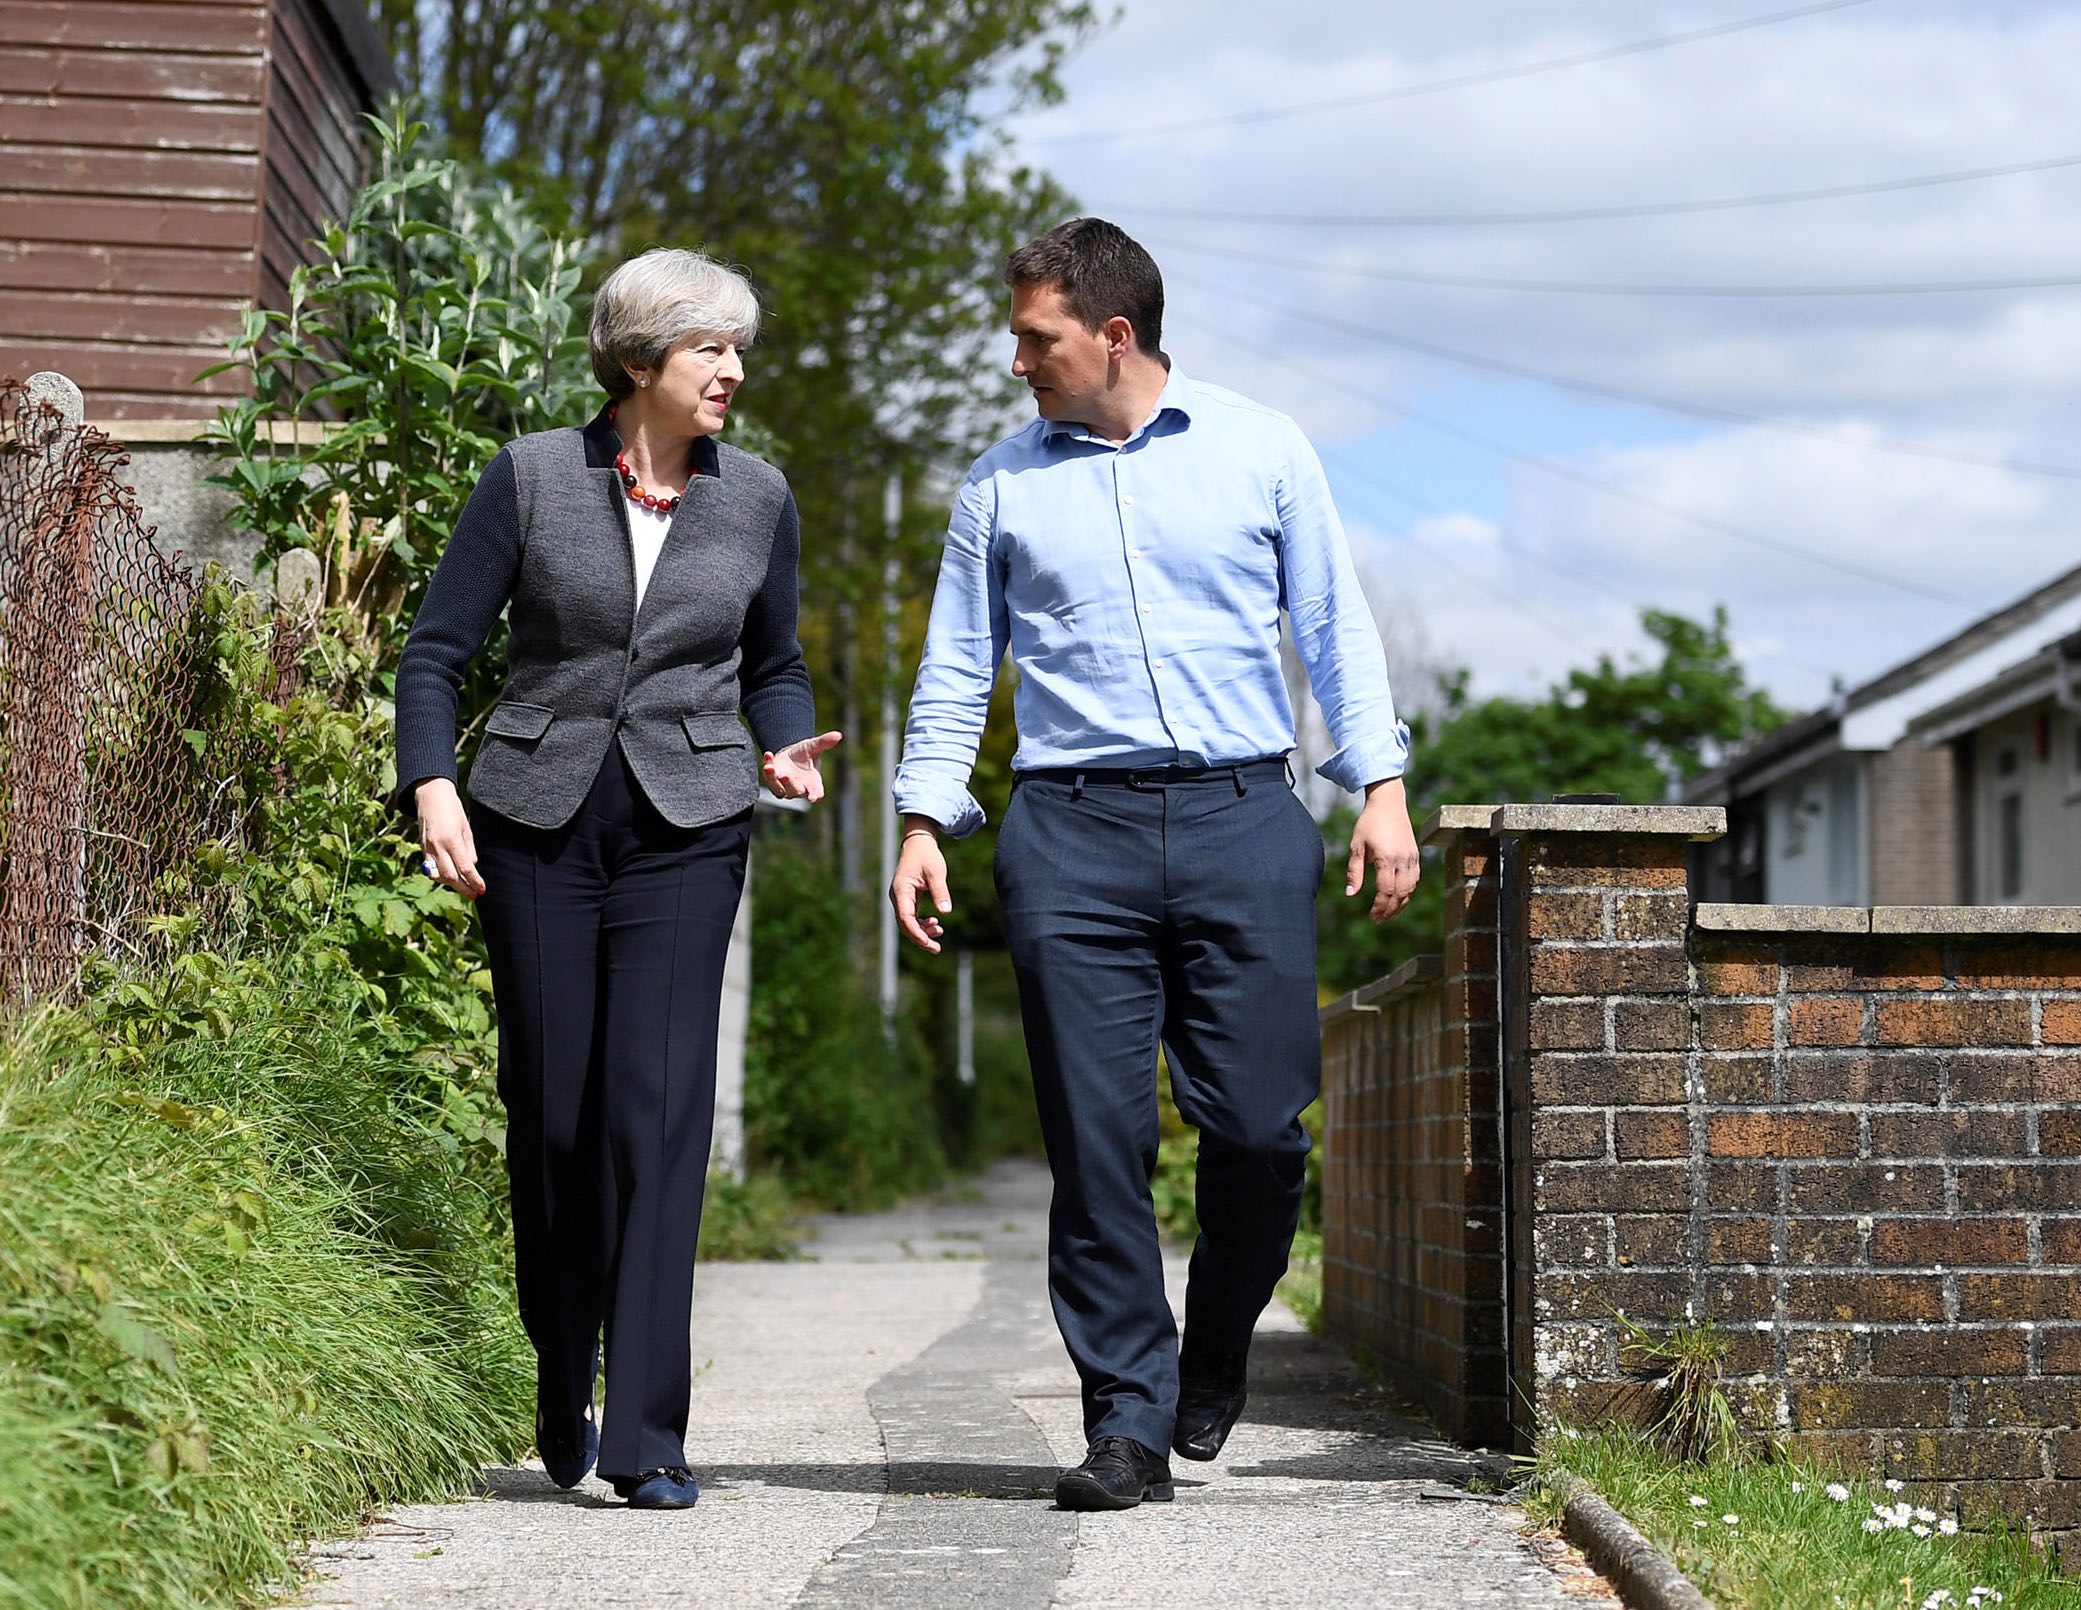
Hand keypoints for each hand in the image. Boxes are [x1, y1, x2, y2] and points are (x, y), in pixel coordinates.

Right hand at [416, 777, 484, 897]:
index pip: (465, 868)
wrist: (430, 795)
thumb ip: (468, 849)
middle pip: (451, 876)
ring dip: (451, 884)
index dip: (474, 881)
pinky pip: (430, 868)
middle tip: (474, 894)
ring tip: (463, 887)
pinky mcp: (421, 848)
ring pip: (438, 875)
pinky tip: (449, 877)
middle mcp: (438, 847)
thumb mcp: (465, 828)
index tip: (482, 889)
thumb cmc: (452, 809)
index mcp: (452, 840)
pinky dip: (440, 875)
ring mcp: (427, 848)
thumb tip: (471, 867)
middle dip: (463, 888)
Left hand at [762, 731, 842, 801]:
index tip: (813, 798)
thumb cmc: (805, 754)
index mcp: (812, 783)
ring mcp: (784, 786)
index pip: (816, 792)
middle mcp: (798, 788)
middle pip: (795, 791)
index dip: (815, 795)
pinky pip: (768, 777)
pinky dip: (767, 766)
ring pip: (778, 788)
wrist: (791, 754)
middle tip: (786, 776)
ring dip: (773, 778)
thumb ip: (824, 743)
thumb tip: (838, 735)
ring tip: (769, 767)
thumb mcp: (814, 747)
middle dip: (790, 784)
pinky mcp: (772, 780)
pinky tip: (768, 755)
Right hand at [888, 817, 951, 952]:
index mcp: (901, 890)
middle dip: (920, 938)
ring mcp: (900, 898)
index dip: (917, 933)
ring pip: (907, 923)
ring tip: (939, 932)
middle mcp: (897, 897)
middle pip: (905, 925)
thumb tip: (946, 912)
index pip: (906, 918)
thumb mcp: (937, 872)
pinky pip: (911, 917)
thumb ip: (940, 891)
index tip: (930, 944)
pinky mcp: (906, 898)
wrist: (919, 843)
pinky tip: (934, 924)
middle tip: (937, 948)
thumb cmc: (927, 855)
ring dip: (921, 931)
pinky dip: (921, 923)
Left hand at [1346, 777, 1418, 923]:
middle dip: (1389, 910)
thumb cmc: (1368, 824)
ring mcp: (1412, 858)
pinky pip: (1414, 880)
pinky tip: (1397, 898)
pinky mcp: (1415, 856)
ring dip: (1400, 904)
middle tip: (1378, 920)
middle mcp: (1403, 860)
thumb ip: (1354, 872)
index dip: (1379, 907)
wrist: (1388, 804)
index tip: (1372, 917)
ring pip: (1410, 889)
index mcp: (1387, 858)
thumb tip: (1350, 895)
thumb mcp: (1356, 847)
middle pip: (1400, 894)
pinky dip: (1407, 892)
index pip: (1385, 890)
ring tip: (1387, 913)